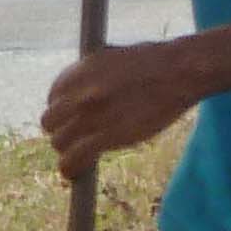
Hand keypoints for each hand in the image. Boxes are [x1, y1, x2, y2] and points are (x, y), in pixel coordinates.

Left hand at [43, 37, 204, 175]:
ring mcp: (91, 115)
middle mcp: (79, 93)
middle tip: (76, 138)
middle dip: (61, 130)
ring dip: (67, 150)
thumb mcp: (115, 58)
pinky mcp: (107, 136)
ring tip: (77, 157)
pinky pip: (75, 157)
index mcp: (80, 71)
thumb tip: (92, 87)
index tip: (71, 119)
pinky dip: (71, 167)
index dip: (62, 110)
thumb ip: (96, 75)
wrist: (180, 71)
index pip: (54, 97)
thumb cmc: (157, 61)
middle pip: (50, 121)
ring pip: (59, 142)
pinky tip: (73, 172)